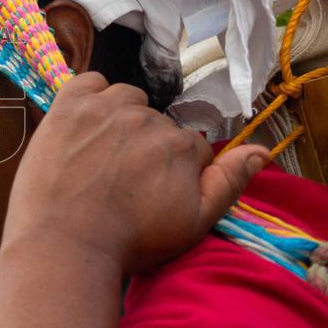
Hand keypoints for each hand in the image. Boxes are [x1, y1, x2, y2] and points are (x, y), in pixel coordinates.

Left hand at [4, 72, 268, 273]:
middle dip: (144, 146)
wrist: (65, 244)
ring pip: (125, 99)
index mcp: (183, 146)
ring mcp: (108, 108)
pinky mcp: (71, 104)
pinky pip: (90, 82)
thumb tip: (262, 151)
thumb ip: (229, 184)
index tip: (147, 192)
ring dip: (119, 118)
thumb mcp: (193, 224)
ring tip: (100, 155)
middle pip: (156, 123)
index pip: (187, 146)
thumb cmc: (129, 242)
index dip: (169, 170)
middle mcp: (150, 120)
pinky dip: (90, 97)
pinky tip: (83, 126)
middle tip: (118, 180)